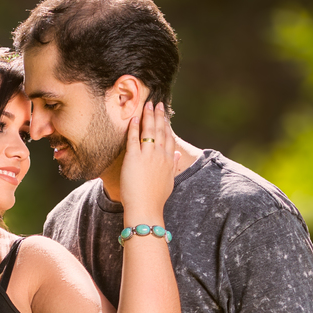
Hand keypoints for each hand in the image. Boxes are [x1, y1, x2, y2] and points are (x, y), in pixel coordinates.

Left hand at [118, 101, 178, 222]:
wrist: (145, 208)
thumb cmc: (155, 199)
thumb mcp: (169, 182)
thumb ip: (174, 166)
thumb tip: (179, 155)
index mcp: (169, 161)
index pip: (169, 138)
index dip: (167, 125)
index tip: (165, 116)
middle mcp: (160, 156)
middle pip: (160, 131)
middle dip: (159, 116)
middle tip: (157, 104)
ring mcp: (147, 156)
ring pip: (149, 131)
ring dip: (148, 116)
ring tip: (147, 105)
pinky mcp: (133, 158)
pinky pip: (133, 138)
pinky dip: (133, 127)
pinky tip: (133, 118)